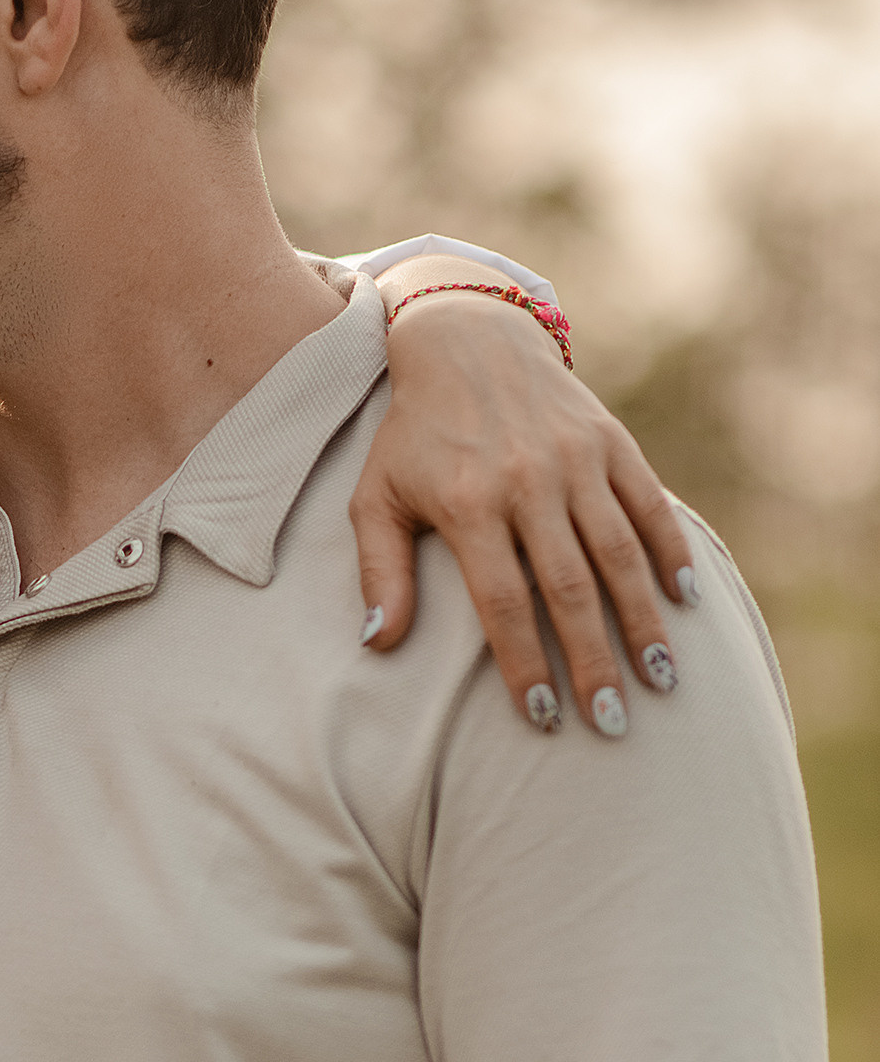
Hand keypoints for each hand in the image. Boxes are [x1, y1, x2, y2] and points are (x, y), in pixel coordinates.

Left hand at [354, 290, 695, 727]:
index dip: (525, 664)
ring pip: (619, 552)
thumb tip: (378, 645)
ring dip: (643, 619)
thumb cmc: (414, 436)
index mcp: (469, 504)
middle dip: (593, 661)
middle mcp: (527, 481)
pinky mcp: (611, 440)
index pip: (503, 602)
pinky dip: (670, 552)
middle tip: (610, 722)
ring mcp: (576, 459)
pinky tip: (685, 601)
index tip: (541, 718)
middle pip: (570, 588)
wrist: (465, 339)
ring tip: (661, 679)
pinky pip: (648, 505)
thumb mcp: (376, 498)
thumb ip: (380, 572)